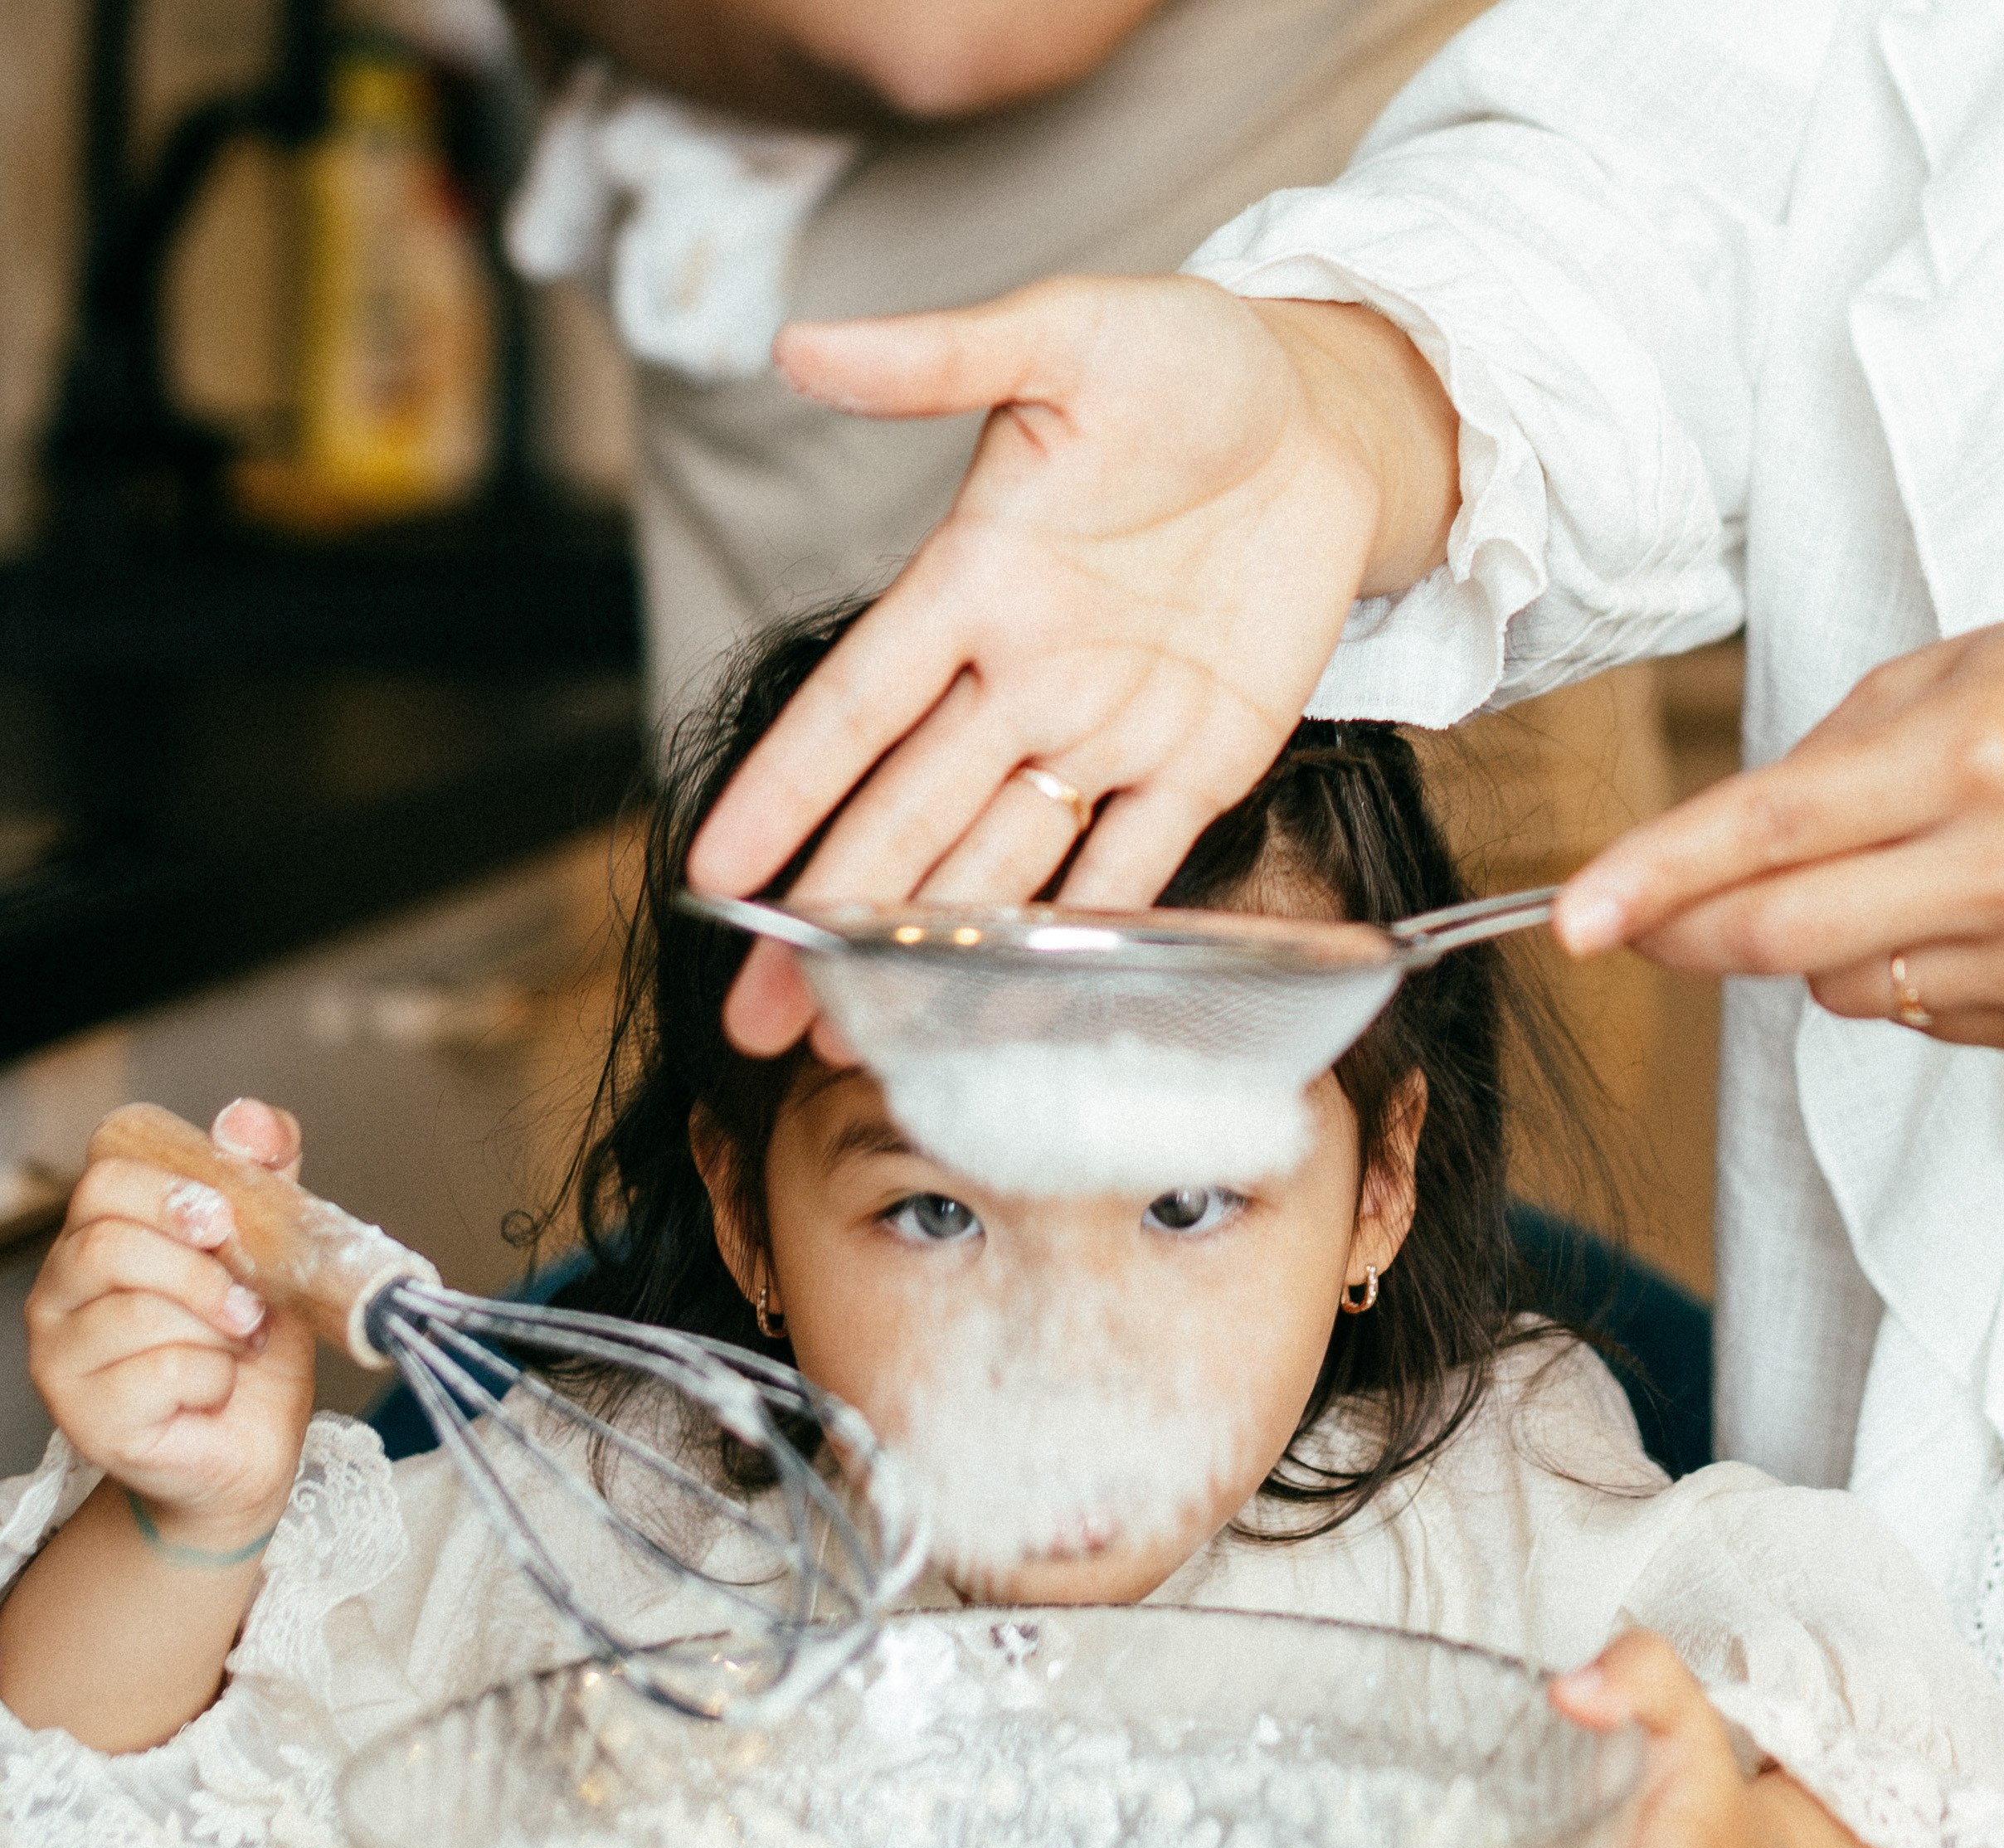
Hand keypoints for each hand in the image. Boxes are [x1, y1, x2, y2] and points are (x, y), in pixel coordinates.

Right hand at [26, 1098, 316, 1547]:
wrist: (250, 1452)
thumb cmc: (248, 1354)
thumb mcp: (270, 1257)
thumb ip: (263, 1183)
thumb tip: (250, 1121)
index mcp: (97, 1236)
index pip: (105, 1175)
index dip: (172, 1190)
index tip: (224, 1220)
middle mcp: (60, 1291)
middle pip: (112, 1240)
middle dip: (204, 1271)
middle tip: (246, 1304)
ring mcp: (60, 1356)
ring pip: (138, 1309)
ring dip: (215, 1330)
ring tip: (233, 1349)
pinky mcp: (85, 1417)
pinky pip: (159, 1370)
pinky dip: (212, 1377)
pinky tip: (212, 1391)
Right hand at [686, 274, 1458, 1052]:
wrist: (1330, 413)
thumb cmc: (1192, 363)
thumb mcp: (1066, 337)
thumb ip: (939, 358)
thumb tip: (798, 342)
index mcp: (972, 586)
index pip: (854, 709)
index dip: (785, 795)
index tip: (717, 878)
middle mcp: (1022, 679)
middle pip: (905, 820)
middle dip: (830, 923)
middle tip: (760, 1018)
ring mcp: (1107, 731)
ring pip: (998, 863)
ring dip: (930, 951)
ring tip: (858, 1037)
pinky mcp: (1199, 764)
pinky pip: (1129, 864)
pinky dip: (1078, 933)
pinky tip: (1012, 1004)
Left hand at [1555, 624, 2003, 1046]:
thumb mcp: (1962, 675)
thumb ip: (1835, 749)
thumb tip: (1727, 832)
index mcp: (1963, 758)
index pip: (1768, 826)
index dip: (1655, 874)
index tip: (1573, 918)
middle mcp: (1988, 863)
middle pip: (1773, 930)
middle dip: (1674, 931)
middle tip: (1615, 920)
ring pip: (1835, 986)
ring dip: (1808, 942)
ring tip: (1876, 871)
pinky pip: (1913, 1010)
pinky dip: (1892, 968)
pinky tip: (1944, 911)